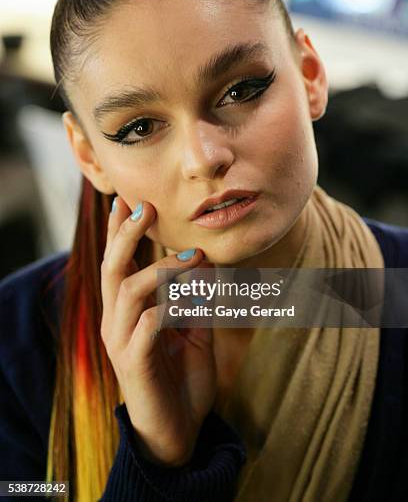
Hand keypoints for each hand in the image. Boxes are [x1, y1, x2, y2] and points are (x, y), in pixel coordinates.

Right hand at [100, 196, 216, 466]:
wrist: (178, 433)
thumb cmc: (182, 378)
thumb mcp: (193, 332)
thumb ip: (196, 299)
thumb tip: (207, 261)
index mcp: (125, 311)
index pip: (117, 262)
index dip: (118, 231)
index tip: (127, 198)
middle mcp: (115, 321)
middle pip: (112, 267)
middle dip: (126, 234)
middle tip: (145, 206)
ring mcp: (121, 342)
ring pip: (129, 290)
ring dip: (163, 268)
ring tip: (196, 256)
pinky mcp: (134, 363)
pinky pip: (149, 324)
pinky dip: (173, 305)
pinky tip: (197, 298)